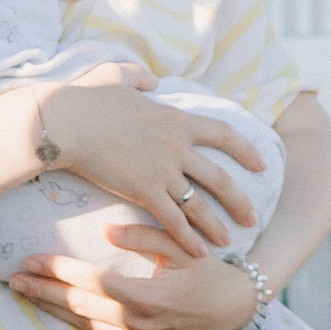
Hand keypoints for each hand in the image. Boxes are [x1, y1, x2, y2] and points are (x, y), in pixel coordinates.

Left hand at [10, 246, 262, 329]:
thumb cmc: (212, 272)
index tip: (32, 259)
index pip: (90, 282)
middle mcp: (137, 324)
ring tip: (26, 294)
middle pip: (78, 307)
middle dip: (43, 292)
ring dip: (52, 309)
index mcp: (146, 297)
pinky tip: (57, 308)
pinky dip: (75, 319)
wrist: (236, 312)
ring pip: (84, 324)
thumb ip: (146, 237)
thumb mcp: (184, 248)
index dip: (58, 270)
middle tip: (14, 279)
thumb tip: (106, 232)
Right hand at [33, 82, 259, 262]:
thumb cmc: (88, 99)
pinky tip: (198, 253)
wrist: (68, 122)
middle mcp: (178, 146)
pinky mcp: (144, 191)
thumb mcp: (118, 76)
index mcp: (177, 119)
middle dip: (239, 200)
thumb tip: (151, 79)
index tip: (262, 164)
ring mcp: (163, 171)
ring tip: (229, 241)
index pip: (224, 133)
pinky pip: (173, 220)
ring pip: (199, 205)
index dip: (246, 150)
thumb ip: (139, 76)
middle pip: (219, 178)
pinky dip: (187, 238)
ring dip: (216, 226)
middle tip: (253, 218)